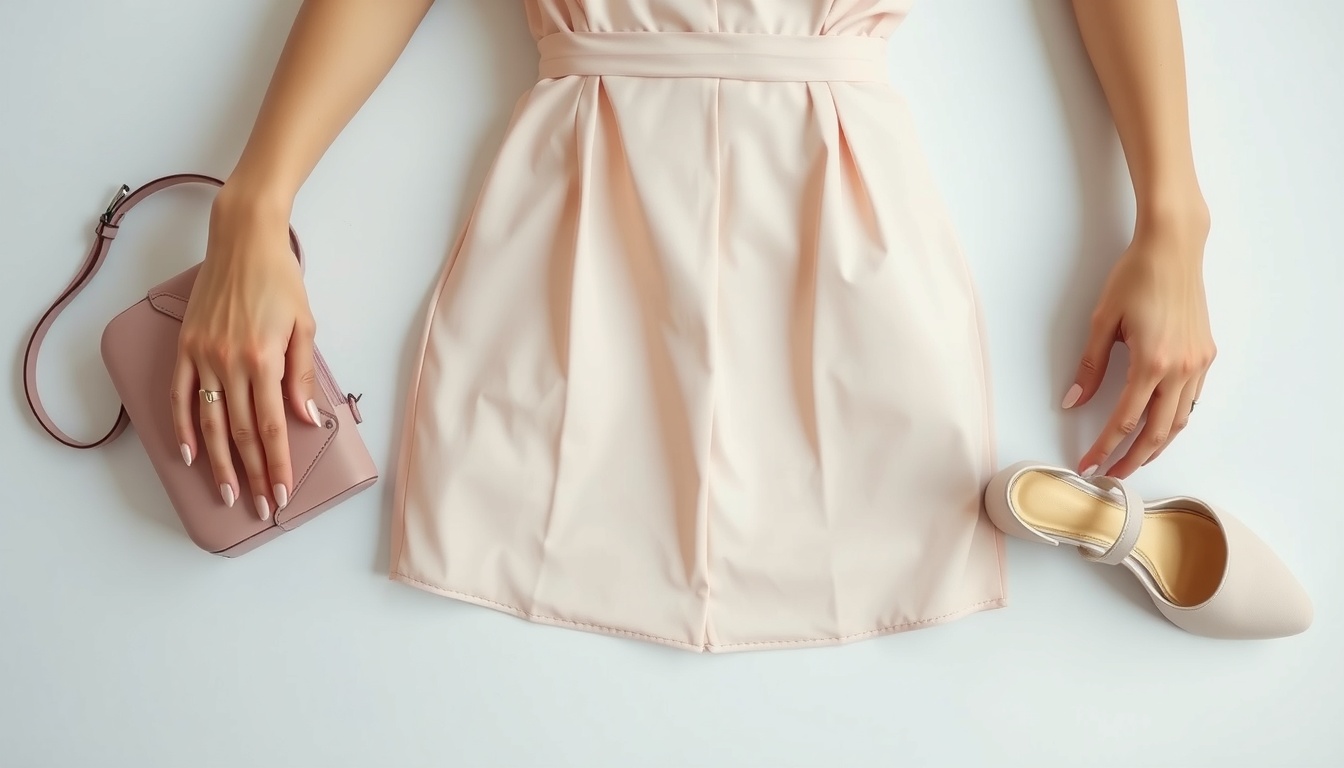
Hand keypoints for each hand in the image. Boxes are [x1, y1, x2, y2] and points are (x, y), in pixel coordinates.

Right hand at [171, 189, 321, 519]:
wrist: (244, 240)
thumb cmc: (280, 280)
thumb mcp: (304, 326)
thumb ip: (302, 377)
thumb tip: (306, 420)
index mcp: (265, 360)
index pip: (271, 427)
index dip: (277, 464)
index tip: (281, 493)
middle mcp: (231, 362)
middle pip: (240, 433)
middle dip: (252, 474)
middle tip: (258, 508)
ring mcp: (204, 356)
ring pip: (209, 422)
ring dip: (218, 463)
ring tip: (226, 494)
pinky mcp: (186, 347)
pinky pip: (179, 394)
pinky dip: (181, 427)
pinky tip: (187, 455)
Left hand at [1063, 215, 1215, 477]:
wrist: (1173, 248)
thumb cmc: (1135, 277)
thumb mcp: (1103, 322)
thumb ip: (1089, 367)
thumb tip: (1072, 402)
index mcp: (1152, 363)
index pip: (1124, 421)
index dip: (1104, 448)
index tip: (1088, 464)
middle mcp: (1181, 369)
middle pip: (1156, 432)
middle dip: (1132, 459)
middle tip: (1111, 475)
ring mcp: (1198, 363)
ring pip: (1179, 421)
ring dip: (1156, 445)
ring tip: (1134, 458)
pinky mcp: (1206, 354)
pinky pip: (1191, 400)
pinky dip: (1174, 420)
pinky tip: (1159, 426)